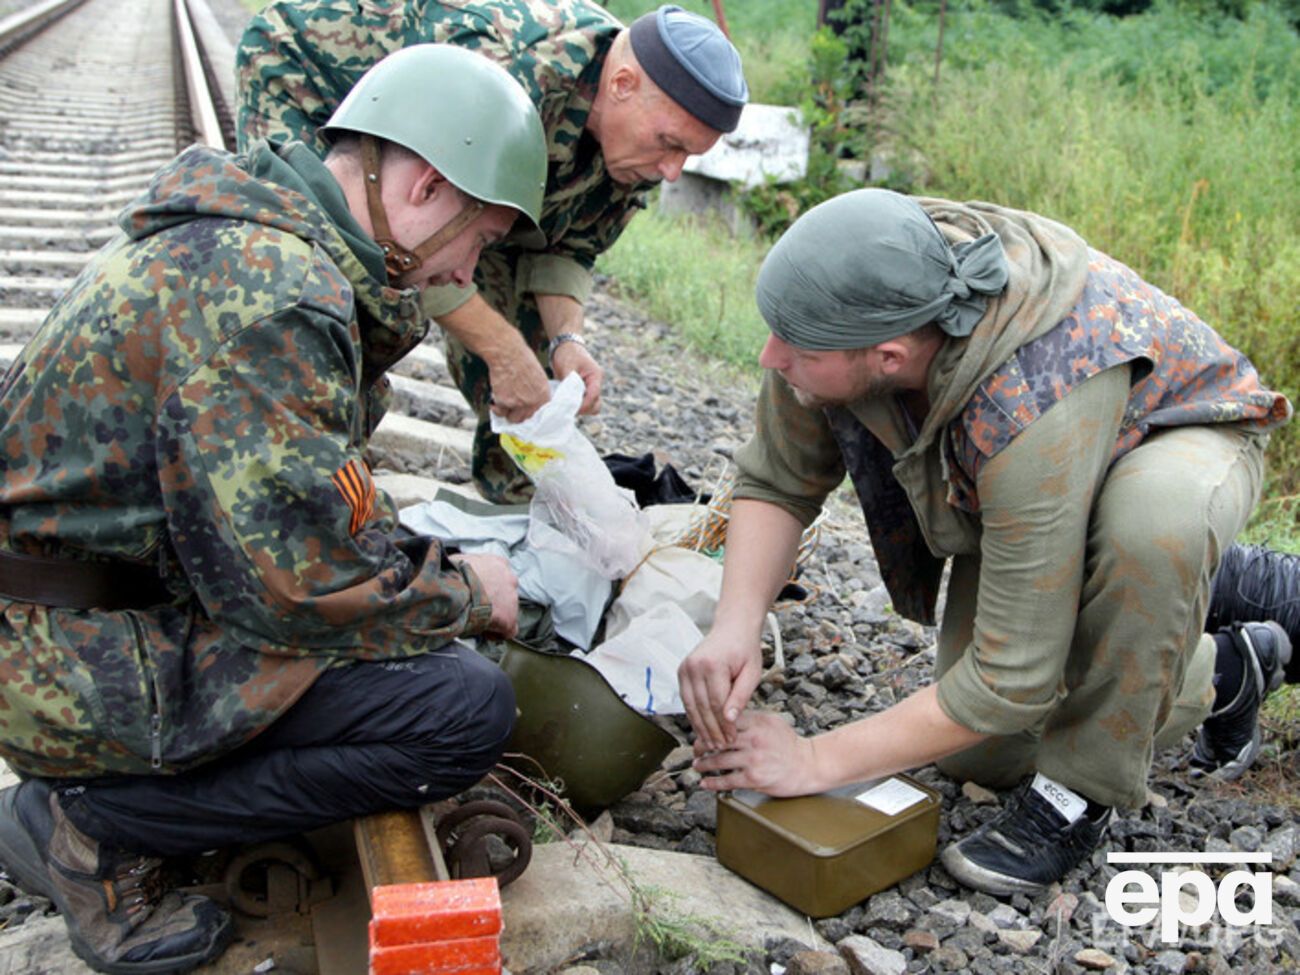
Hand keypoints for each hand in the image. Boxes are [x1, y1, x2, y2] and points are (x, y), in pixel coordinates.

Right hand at [450, 553, 518, 638]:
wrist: (455, 592)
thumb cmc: (452, 575)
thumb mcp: (459, 562)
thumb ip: (465, 565)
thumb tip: (456, 569)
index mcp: (498, 563)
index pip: (499, 574)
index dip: (487, 585)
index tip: (476, 592)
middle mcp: (509, 578)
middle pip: (504, 593)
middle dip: (492, 600)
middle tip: (475, 607)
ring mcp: (512, 599)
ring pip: (507, 611)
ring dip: (493, 616)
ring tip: (476, 620)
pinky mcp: (510, 618)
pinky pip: (508, 630)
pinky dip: (497, 633)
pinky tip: (483, 632)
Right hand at [485, 335, 550, 423]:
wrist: (507, 353)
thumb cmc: (521, 359)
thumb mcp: (538, 376)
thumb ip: (537, 392)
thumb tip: (531, 402)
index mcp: (544, 395)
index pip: (540, 415)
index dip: (531, 414)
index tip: (525, 414)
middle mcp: (533, 401)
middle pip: (526, 419)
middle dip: (518, 414)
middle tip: (511, 408)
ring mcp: (519, 403)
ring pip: (512, 419)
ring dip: (507, 413)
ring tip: (503, 402)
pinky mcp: (505, 402)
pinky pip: (500, 411)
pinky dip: (496, 407)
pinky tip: (496, 397)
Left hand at [550, 340, 602, 414]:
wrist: (565, 346)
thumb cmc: (567, 354)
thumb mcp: (567, 367)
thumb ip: (569, 383)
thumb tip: (567, 400)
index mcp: (596, 376)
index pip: (594, 396)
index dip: (583, 405)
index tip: (570, 408)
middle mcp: (596, 383)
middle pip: (595, 405)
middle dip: (583, 409)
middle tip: (567, 409)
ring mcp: (591, 388)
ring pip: (590, 406)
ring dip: (579, 409)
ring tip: (565, 406)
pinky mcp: (584, 391)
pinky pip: (583, 403)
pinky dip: (576, 405)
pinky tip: (564, 403)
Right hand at [678, 625, 762, 751]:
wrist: (732, 628)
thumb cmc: (745, 650)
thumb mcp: (751, 673)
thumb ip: (740, 696)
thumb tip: (729, 720)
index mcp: (713, 665)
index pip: (717, 703)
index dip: (724, 725)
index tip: (732, 739)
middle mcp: (694, 666)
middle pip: (702, 707)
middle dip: (712, 730)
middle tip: (721, 747)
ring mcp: (685, 668)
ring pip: (691, 706)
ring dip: (700, 727)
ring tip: (711, 743)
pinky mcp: (681, 671)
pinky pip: (686, 700)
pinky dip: (693, 715)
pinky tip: (702, 728)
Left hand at [693, 710, 820, 796]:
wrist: (807, 765)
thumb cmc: (788, 744)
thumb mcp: (771, 722)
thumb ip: (750, 719)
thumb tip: (726, 717)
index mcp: (757, 722)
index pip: (726, 720)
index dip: (709, 725)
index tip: (701, 729)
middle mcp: (754, 739)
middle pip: (719, 740)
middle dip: (702, 745)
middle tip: (695, 749)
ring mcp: (753, 759)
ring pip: (719, 761)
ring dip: (704, 764)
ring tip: (697, 764)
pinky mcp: (754, 778)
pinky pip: (727, 781)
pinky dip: (713, 783)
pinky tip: (705, 783)